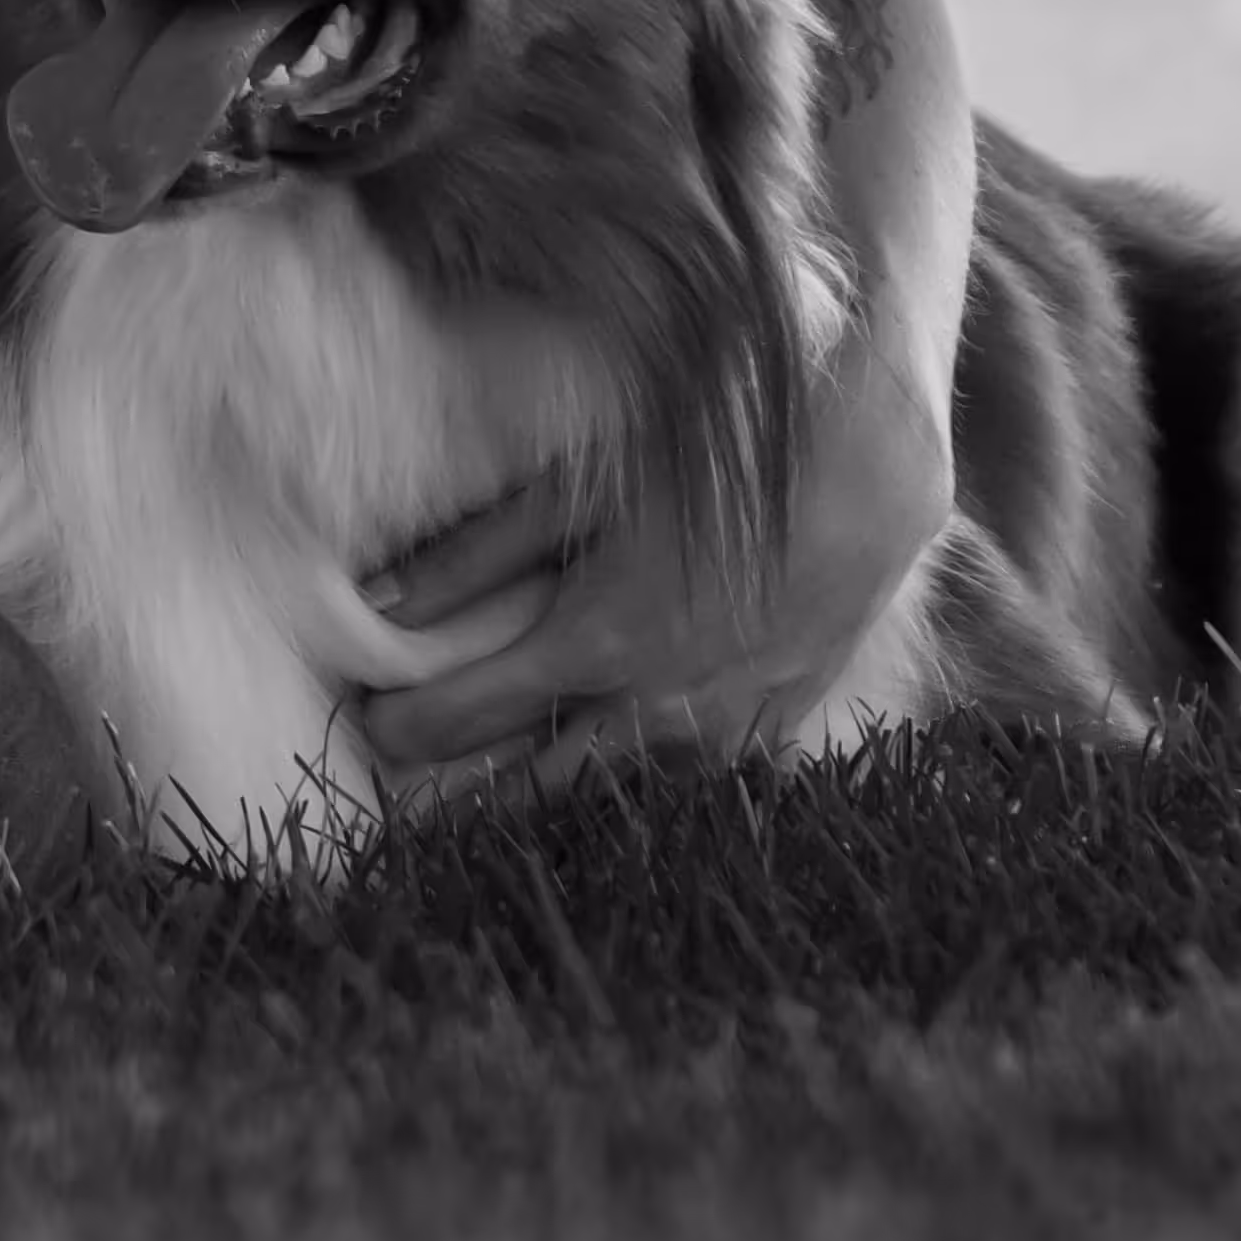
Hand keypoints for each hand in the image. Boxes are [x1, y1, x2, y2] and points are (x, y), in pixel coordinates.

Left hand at [345, 303, 957, 793]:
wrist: (876, 452)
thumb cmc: (719, 439)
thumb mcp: (586, 482)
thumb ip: (478, 550)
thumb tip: (381, 604)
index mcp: (595, 642)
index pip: (460, 721)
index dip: (399, 731)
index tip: (364, 729)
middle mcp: (657, 708)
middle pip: (528, 789)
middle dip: (461, 797)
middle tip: (407, 800)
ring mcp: (724, 731)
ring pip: (613, 796)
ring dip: (552, 800)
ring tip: (493, 800)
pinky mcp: (778, 730)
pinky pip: (692, 785)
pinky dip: (643, 786)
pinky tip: (615, 775)